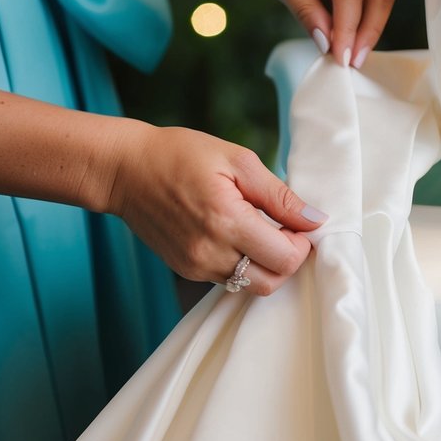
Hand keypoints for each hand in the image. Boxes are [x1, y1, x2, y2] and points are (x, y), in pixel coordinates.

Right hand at [106, 122, 325, 292]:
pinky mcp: (186, 270)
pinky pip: (229, 280)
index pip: (285, 257)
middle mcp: (210, 252)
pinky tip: (237, 236)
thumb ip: (279, 195)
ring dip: (266, 264)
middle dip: (288, 259)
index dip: (302, 243)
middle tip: (284, 230)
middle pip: (271, 282)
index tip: (298, 222)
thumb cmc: (180, 155)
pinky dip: (243, 265)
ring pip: (251, 286)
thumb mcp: (237, 161)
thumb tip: (315, 220)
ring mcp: (195, 266)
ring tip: (259, 230)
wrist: (125, 170)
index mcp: (226, 221)